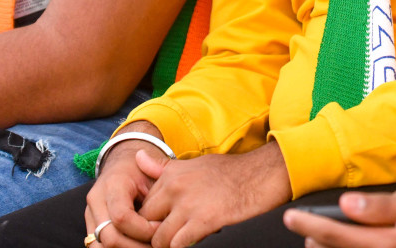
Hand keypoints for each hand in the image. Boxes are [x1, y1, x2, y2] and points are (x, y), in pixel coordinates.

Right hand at [84, 138, 163, 247]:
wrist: (124, 163)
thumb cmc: (142, 171)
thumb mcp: (154, 174)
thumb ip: (159, 195)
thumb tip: (165, 224)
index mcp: (113, 184)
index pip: (122, 217)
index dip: (143, 230)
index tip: (160, 228)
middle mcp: (96, 200)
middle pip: (110, 237)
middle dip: (136, 246)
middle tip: (156, 243)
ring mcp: (90, 214)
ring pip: (101, 246)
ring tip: (146, 246)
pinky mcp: (90, 225)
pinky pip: (99, 246)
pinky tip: (136, 245)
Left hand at [138, 143, 292, 247]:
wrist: (258, 175)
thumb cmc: (228, 172)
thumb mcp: (192, 163)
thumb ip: (162, 167)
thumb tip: (137, 157)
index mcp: (170, 175)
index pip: (143, 205)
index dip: (148, 221)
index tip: (155, 227)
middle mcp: (174, 188)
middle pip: (145, 222)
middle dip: (152, 235)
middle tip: (162, 240)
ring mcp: (188, 205)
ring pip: (159, 239)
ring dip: (166, 245)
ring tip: (176, 243)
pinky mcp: (203, 221)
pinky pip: (177, 245)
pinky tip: (188, 243)